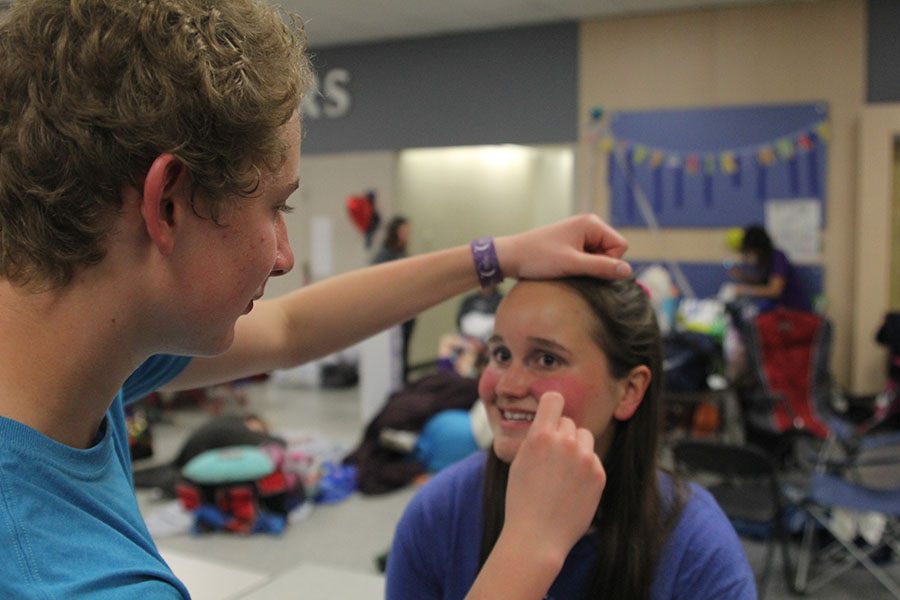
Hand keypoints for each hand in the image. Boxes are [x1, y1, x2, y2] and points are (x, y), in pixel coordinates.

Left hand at [495, 214, 629, 280]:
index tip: (585, 266)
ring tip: (566, 268)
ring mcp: (580, 235)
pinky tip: (564, 268)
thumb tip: (627, 271)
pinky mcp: (573, 245)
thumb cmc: (538, 257)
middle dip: (598, 265)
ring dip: (588, 268)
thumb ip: (601, 267)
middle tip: (574, 268)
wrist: (511, 257)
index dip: (608, 261)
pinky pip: (589, 259)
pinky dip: (581, 267)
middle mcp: (588, 225)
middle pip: (612, 252)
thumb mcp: (571, 264)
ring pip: (601, 257)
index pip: (620, 246)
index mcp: (591, 223)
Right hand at [501, 391, 605, 565]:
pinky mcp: (598, 474)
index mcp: (540, 436)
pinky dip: (585, 469)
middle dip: (560, 435)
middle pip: (568, 422)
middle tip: (551, 459)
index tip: (549, 416)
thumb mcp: (520, 460)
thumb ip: (537, 438)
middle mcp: (564, 442)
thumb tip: (551, 422)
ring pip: (584, 437)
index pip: (554, 399)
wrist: (538, 536)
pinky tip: (572, 487)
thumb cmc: (522, 499)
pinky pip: (593, 459)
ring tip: (562, 472)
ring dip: (576, 448)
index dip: (551, 406)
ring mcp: (584, 458)